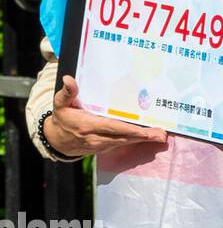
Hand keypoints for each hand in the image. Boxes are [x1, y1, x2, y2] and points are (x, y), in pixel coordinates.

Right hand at [44, 75, 167, 157]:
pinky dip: (136, 141)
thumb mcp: (61, 104)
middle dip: (143, 136)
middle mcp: (96, 138)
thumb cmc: (62, 119)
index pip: (112, 128)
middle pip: (123, 137)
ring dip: (143, 140)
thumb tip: (69, 79)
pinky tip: (150, 138)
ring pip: (125, 142)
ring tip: (160, 137)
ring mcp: (101, 145)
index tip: (143, 131)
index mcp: (87, 126)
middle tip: (161, 135)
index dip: (128, 130)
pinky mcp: (104, 148)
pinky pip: (122, 144)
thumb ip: (67, 93)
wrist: (56, 140)